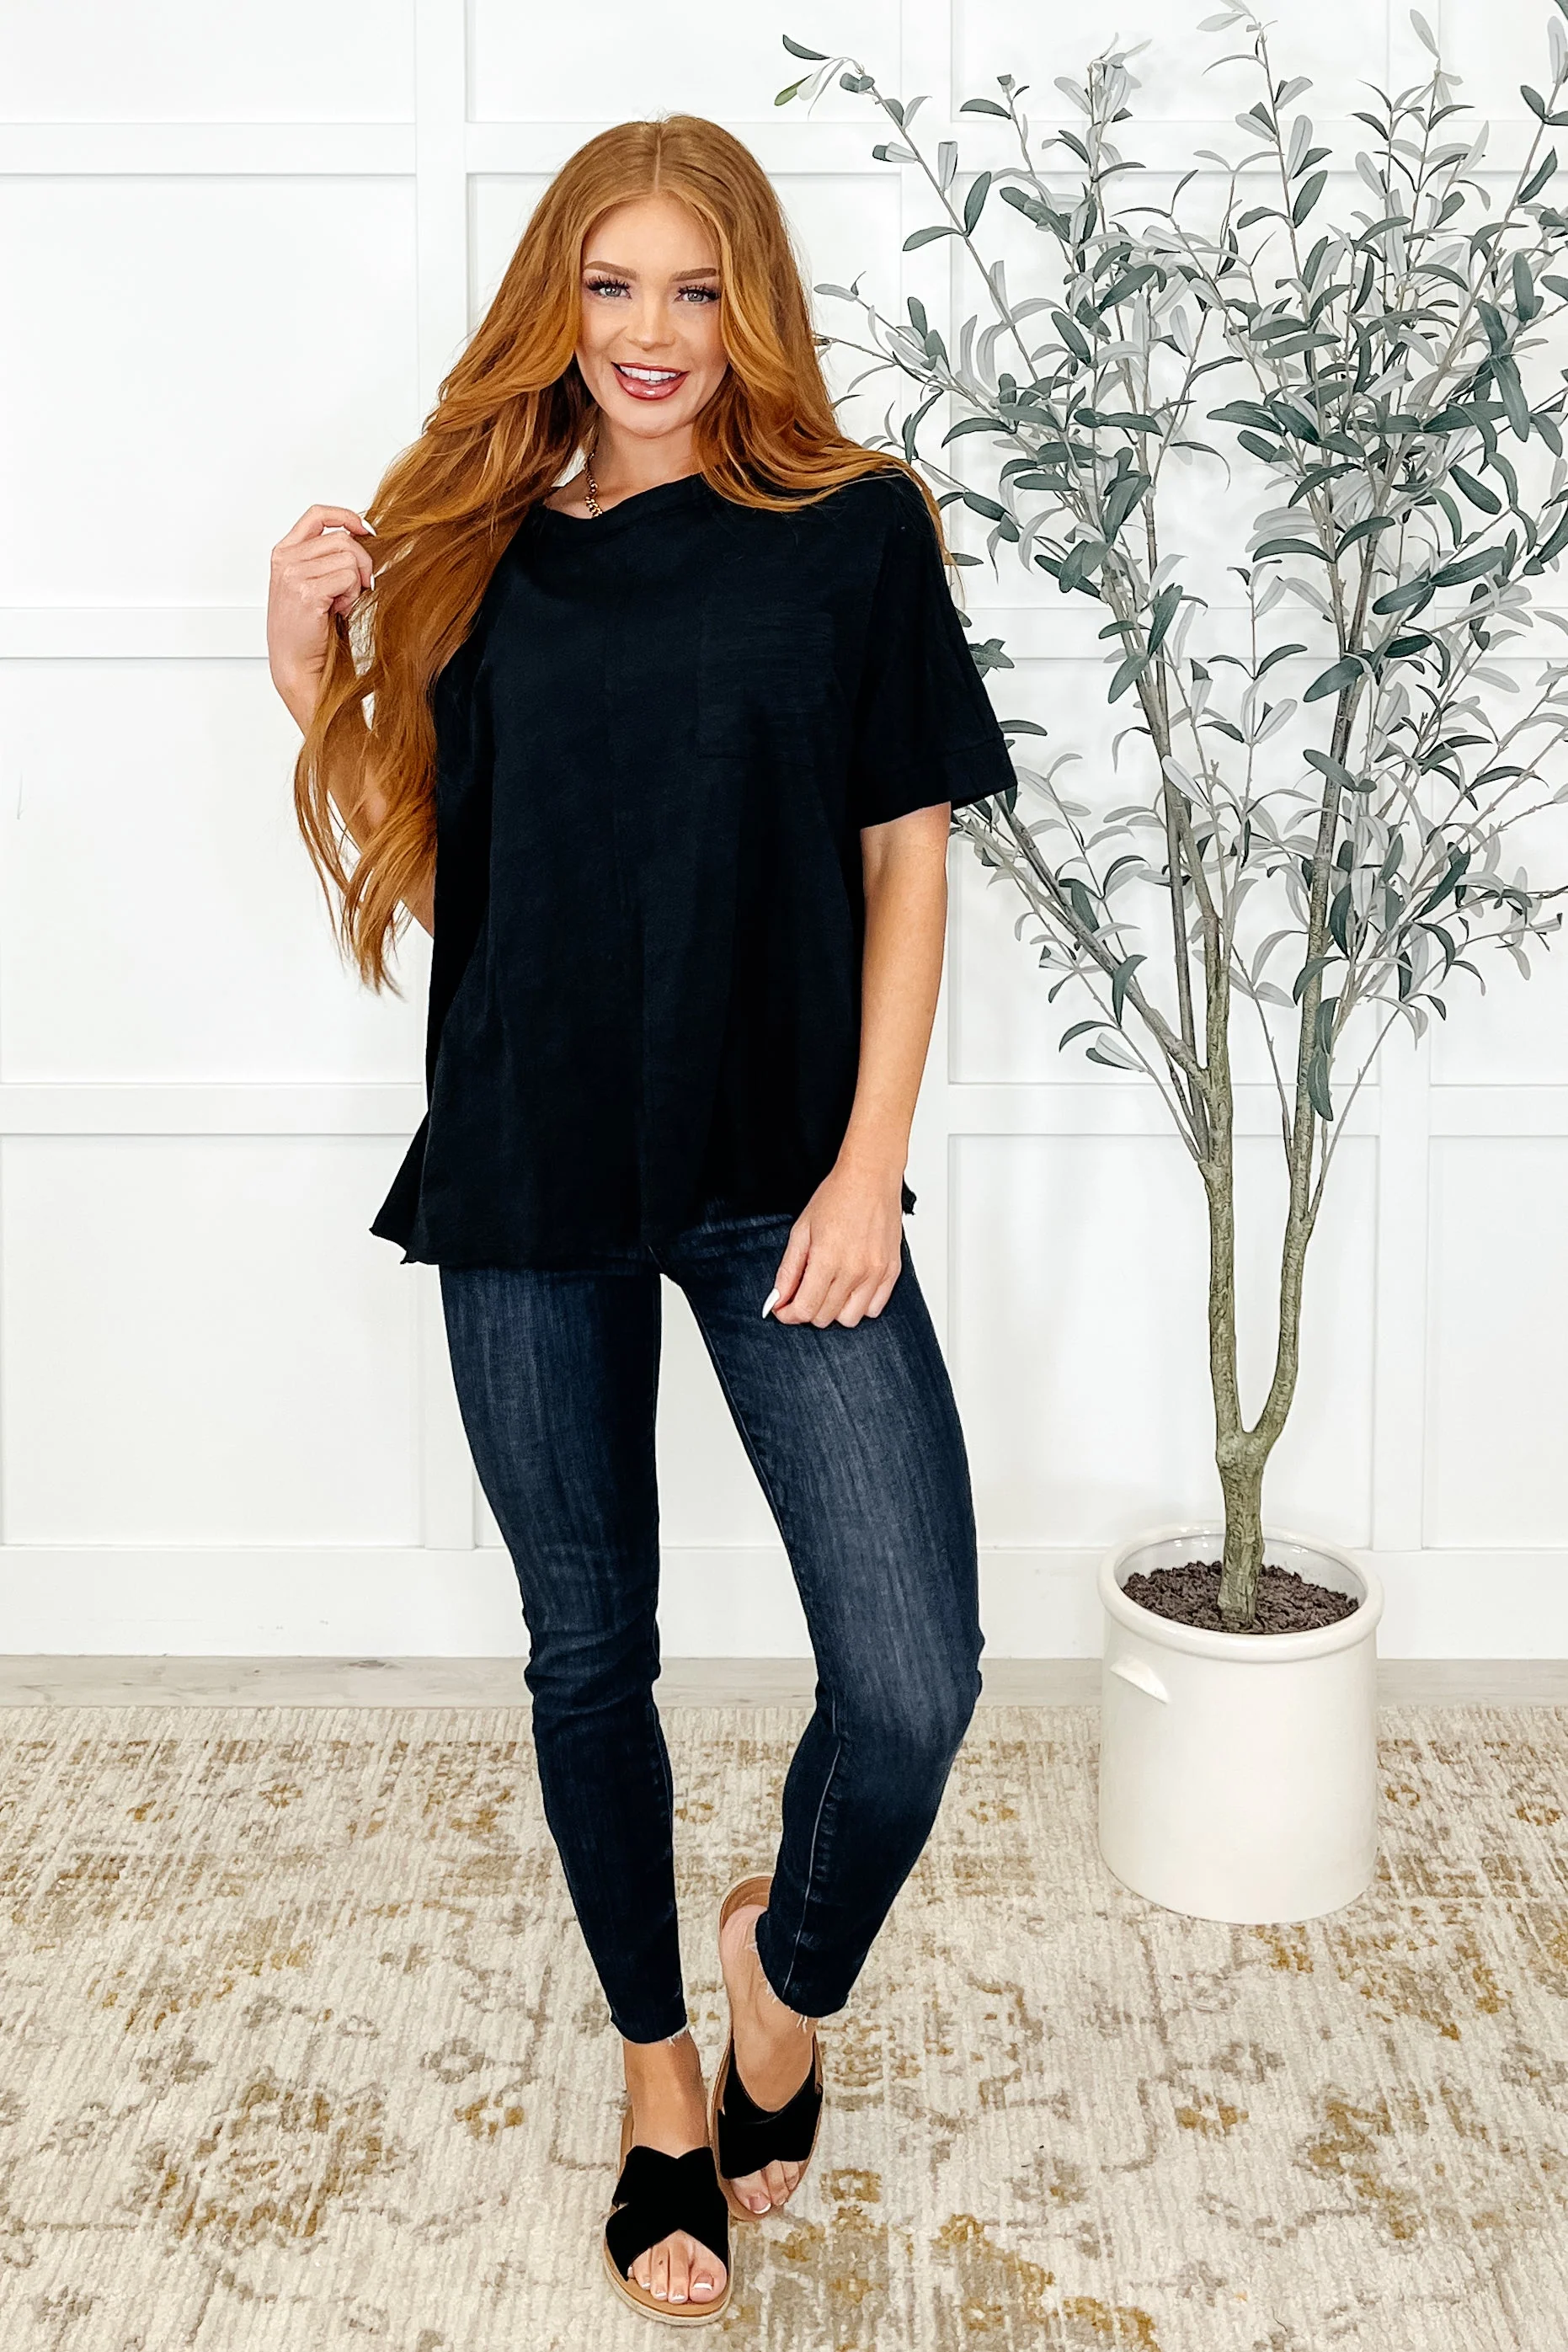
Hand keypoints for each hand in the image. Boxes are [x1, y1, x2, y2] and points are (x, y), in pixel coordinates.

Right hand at [267, 504, 375, 725]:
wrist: (297, 666)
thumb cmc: (308, 632)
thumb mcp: (314, 585)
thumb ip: (327, 559)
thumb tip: (362, 538)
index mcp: (284, 553)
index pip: (317, 515)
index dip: (346, 517)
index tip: (366, 530)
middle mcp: (285, 560)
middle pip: (342, 538)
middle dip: (361, 562)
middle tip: (358, 588)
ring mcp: (293, 574)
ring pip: (348, 558)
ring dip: (354, 584)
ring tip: (340, 603)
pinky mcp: (307, 591)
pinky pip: (349, 577)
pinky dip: (352, 595)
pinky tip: (338, 611)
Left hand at [763, 1161, 904, 1327]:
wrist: (870, 1178)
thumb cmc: (837, 1197)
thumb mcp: (801, 1231)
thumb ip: (788, 1270)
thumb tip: (778, 1299)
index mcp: (828, 1259)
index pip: (805, 1309)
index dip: (789, 1315)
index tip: (783, 1309)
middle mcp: (854, 1271)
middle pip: (826, 1317)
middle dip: (808, 1310)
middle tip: (803, 1292)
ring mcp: (876, 1273)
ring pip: (850, 1319)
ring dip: (834, 1311)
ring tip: (828, 1289)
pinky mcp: (892, 1271)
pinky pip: (874, 1308)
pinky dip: (859, 1305)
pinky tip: (850, 1287)